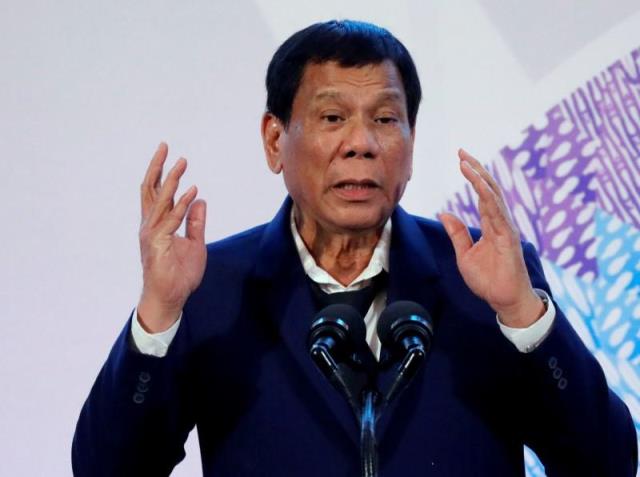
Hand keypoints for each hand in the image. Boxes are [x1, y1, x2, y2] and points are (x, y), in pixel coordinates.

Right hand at [137, 143, 206, 332]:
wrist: (169, 299)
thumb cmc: (178, 274)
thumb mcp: (194, 243)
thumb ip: (196, 222)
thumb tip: (200, 200)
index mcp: (156, 224)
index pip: (155, 193)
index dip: (161, 173)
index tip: (168, 154)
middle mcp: (150, 226)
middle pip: (151, 190)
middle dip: (158, 167)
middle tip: (165, 146)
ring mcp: (151, 235)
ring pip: (160, 201)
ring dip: (172, 181)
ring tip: (182, 163)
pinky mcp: (157, 245)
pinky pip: (171, 221)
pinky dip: (181, 205)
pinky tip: (192, 192)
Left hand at [439, 149, 543, 327]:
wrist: (504, 300)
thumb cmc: (488, 279)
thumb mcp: (465, 254)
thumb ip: (457, 233)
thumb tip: (444, 214)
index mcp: (491, 224)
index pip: (482, 194)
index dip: (472, 176)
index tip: (461, 159)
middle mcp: (500, 222)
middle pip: (489, 189)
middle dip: (476, 170)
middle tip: (462, 152)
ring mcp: (506, 229)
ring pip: (494, 198)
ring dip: (480, 179)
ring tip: (467, 163)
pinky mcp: (509, 239)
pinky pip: (498, 215)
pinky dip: (490, 199)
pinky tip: (480, 186)